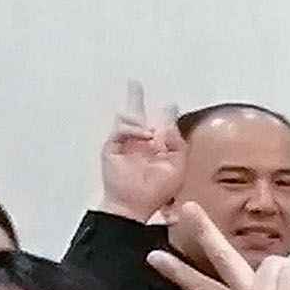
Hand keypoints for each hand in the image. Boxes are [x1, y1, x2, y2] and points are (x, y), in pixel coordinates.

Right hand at [99, 84, 184, 222]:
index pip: (160, 126)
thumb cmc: (156, 191)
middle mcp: (140, 143)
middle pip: (136, 115)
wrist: (134, 205)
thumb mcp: (176, 167)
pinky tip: (144, 136)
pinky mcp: (112, 147)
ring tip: (147, 132)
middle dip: (134, 98)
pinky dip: (133, 130)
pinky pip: (122, 129)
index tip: (170, 104)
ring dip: (137, 119)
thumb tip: (171, 124)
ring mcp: (124, 144)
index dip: (165, 115)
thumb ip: (177, 145)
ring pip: (127, 120)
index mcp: (157, 148)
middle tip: (134, 83)